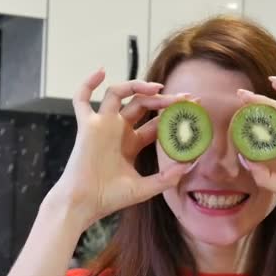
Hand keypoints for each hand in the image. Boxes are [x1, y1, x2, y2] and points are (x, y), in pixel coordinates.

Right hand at [49, 68, 192, 230]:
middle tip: (186, 98)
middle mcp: (118, 130)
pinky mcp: (87, 126)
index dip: (174, 115)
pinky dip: (87, 84)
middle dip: (164, 99)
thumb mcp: (144, 188)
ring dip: (137, 86)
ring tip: (158, 88)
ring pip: (119, 94)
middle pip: (143, 105)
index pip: (156, 123)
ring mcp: (102, 125)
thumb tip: (190, 165)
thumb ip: (167, 178)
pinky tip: (100, 72)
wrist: (84, 204)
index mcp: (131, 143)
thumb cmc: (109, 198)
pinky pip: (81, 100)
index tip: (194, 108)